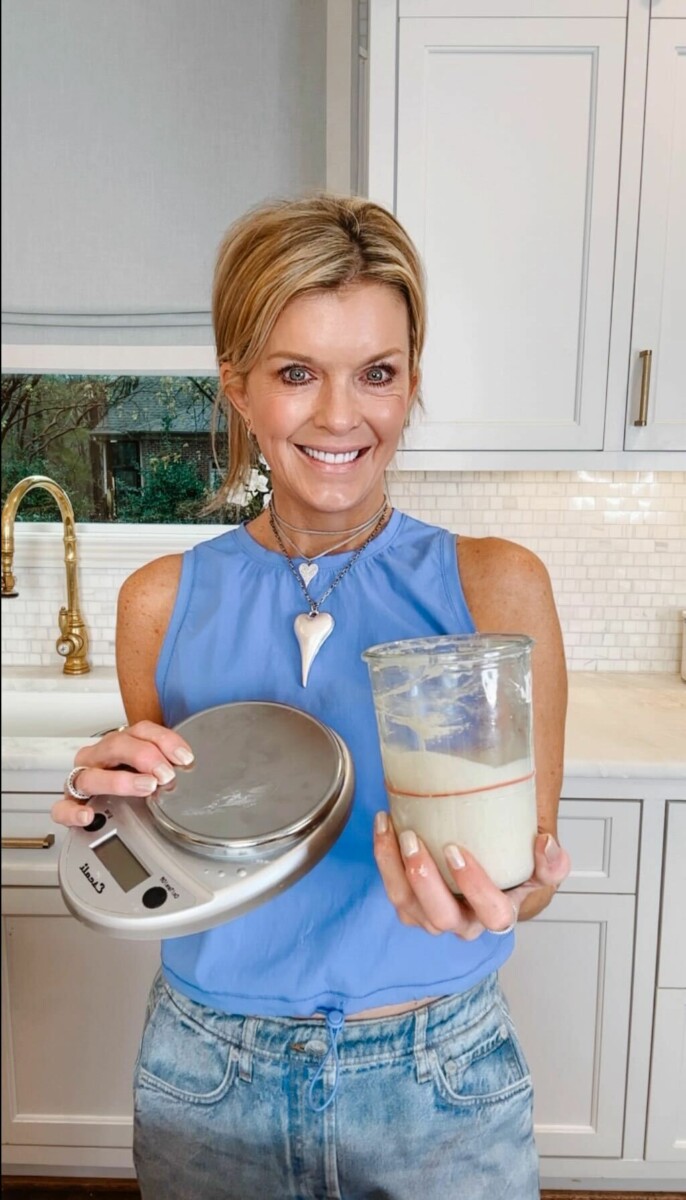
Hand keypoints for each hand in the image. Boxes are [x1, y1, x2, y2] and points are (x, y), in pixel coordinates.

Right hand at [50, 722, 194, 827]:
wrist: (104, 805)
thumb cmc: (128, 779)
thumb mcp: (150, 768)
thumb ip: (165, 764)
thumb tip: (187, 766)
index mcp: (121, 744)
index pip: (141, 730)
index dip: (164, 741)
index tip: (184, 757)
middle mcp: (100, 757)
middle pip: (116, 745)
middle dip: (145, 756)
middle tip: (165, 774)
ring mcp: (82, 779)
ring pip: (91, 775)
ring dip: (120, 781)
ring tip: (144, 787)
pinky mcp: (70, 804)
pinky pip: (63, 807)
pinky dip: (73, 812)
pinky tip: (88, 816)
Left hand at [373, 813, 570, 937]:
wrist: (486, 865)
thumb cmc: (509, 869)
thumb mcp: (538, 867)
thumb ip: (551, 862)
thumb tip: (545, 844)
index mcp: (498, 914)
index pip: (493, 915)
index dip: (474, 887)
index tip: (457, 851)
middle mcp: (463, 922)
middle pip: (440, 917)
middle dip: (424, 880)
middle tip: (414, 842)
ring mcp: (431, 916)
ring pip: (407, 904)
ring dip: (394, 867)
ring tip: (393, 829)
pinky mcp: (409, 903)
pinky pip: (391, 887)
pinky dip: (384, 856)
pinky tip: (384, 826)